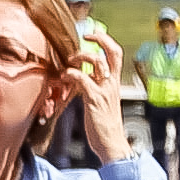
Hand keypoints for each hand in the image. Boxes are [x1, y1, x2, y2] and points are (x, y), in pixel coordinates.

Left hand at [72, 29, 130, 162]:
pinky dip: (71, 74)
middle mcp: (112, 83)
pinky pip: (83, 79)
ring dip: (81, 56)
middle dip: (100, 38)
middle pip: (113, 52)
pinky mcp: (94, 100)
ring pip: (98, 61)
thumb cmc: (103, 124)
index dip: (105, 40)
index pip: (116, 54)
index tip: (91, 36)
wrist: (111, 143)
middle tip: (85, 36)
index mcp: (114, 82)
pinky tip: (64, 77)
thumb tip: (79, 77)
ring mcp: (104, 90)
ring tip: (70, 62)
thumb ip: (93, 86)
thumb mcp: (101, 101)